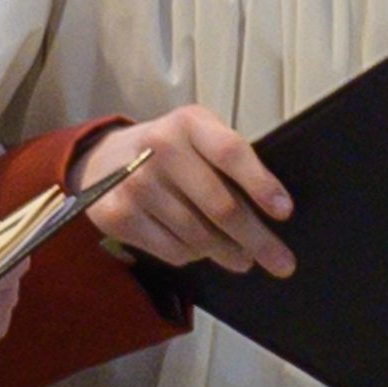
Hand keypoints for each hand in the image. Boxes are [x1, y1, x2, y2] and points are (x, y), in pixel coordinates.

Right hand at [76, 109, 294, 276]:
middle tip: (282, 263)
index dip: (261, 184)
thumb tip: (273, 211)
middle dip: (257, 240)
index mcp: (189, 123)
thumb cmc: (171, 151)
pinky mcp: (117, 217)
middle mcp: (159, 149)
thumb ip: (229, 161)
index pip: (231, 153)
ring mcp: (134, 184)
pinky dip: (193, 255)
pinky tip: (199, 249)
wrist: (102, 160)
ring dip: (228, 253)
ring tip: (242, 258)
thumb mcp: (198, 137)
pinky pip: (172, 250)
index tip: (284, 212)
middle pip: (220, 206)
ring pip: (199, 236)